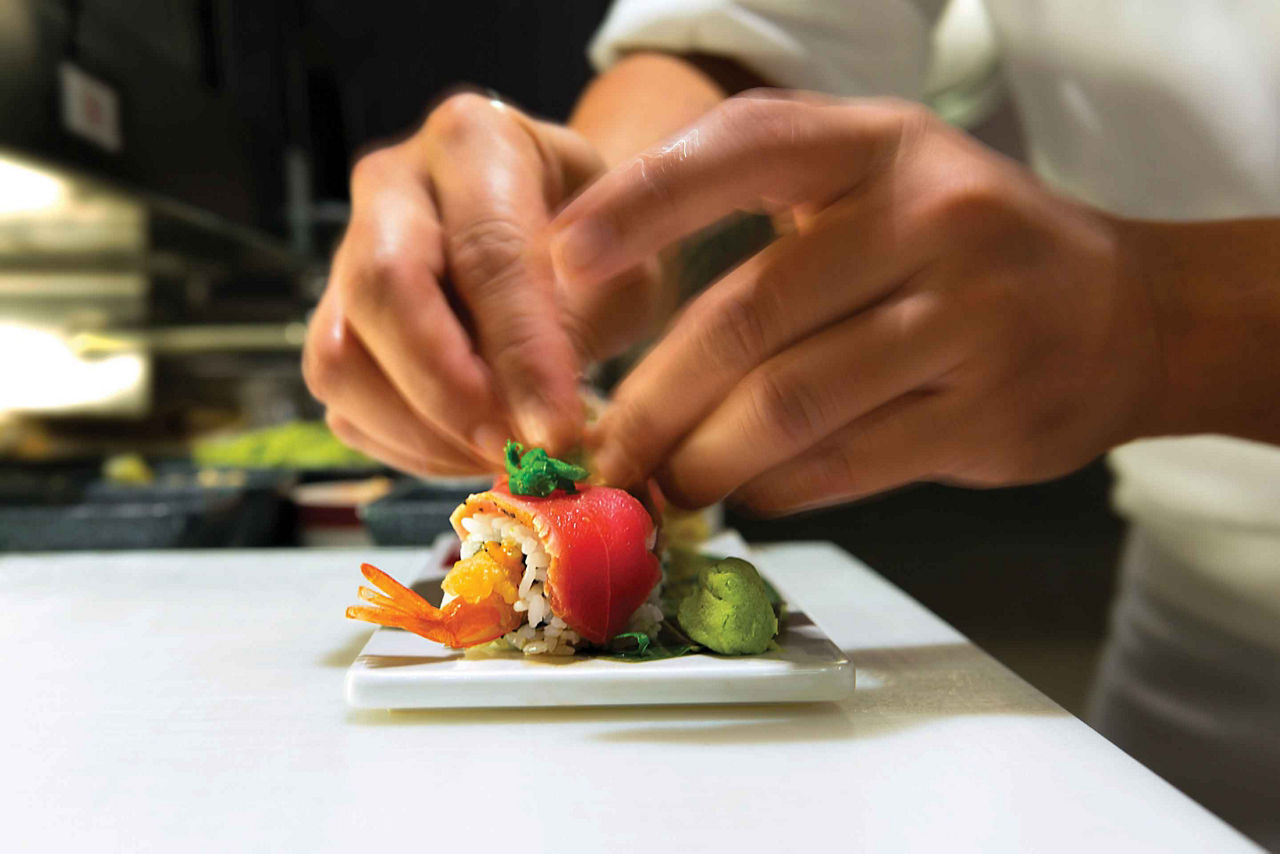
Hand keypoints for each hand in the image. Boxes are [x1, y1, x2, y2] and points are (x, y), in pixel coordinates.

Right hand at [303, 93, 658, 474]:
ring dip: (422, 433)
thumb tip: (540, 418)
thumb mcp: (626, 268)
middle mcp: (392, 184)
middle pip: (381, 289)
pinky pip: (345, 404)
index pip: (485, 252)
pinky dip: (408, 448)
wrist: (564, 235)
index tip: (556, 431)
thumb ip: (583, 324)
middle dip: (448, 392)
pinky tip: (473, 452)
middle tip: (515, 452)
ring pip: (341, 359)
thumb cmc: (603, 246)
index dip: (520, 354)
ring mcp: (348, 254)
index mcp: (474, 141)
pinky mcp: (336, 323)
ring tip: (503, 458)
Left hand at [550, 93, 1162, 511]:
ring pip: (795, 404)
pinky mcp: (990, 413)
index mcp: (882, 145)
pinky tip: (748, 494)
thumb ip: (759, 197)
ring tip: (665, 484)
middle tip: (606, 448)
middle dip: (658, 398)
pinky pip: (849, 465)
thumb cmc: (961, 241)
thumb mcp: (878, 175)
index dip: (645, 203)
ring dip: (707, 458)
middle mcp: (932, 220)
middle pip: (752, 316)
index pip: (746, 151)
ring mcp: (971, 320)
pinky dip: (777, 489)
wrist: (1122, 312)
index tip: (563, 260)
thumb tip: (605, 287)